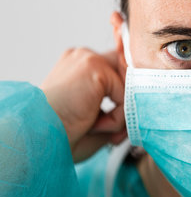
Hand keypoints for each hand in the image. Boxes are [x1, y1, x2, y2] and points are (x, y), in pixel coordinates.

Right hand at [41, 48, 125, 162]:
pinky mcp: (95, 67)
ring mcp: (89, 59)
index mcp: (80, 66)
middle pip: (128, 74)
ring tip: (99, 129)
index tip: (120, 127)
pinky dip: (117, 117)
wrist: (40, 140)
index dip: (126, 98)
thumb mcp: (97, 118)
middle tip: (116, 135)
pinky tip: (96, 125)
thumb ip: (120, 107)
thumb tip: (143, 108)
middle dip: (128, 105)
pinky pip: (124, 93)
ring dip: (121, 115)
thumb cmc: (63, 135)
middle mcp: (84, 56)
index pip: (119, 72)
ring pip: (128, 86)